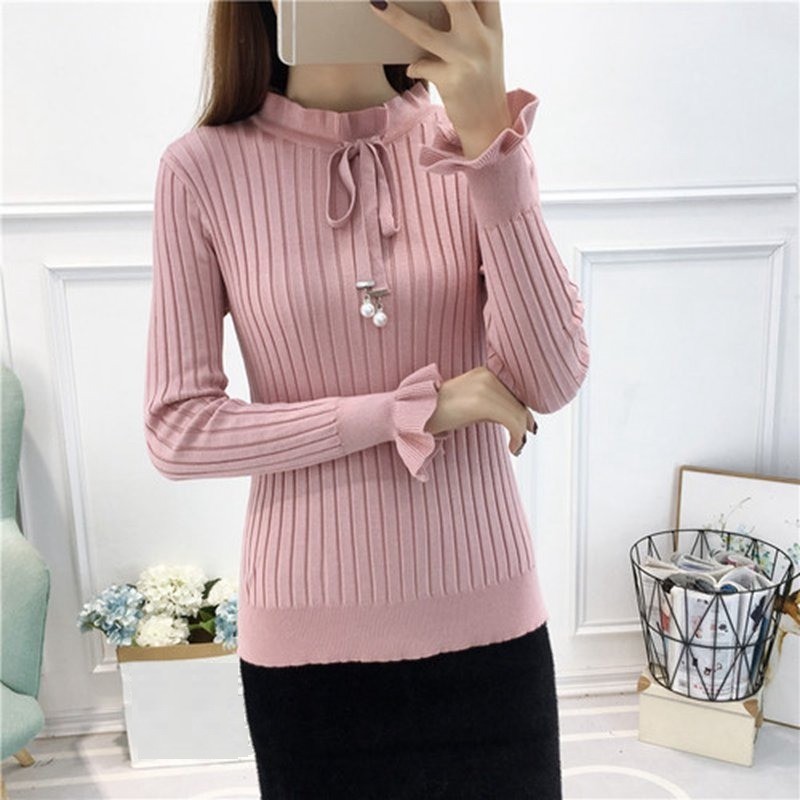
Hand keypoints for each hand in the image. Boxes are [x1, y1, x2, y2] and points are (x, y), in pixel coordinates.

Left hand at [369, 0, 511, 158]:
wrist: (489, 126)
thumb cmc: (482, 83)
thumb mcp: (486, 48)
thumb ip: (471, 21)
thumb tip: (439, 3)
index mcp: (493, 26)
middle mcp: (483, 40)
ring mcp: (467, 61)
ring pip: (425, 33)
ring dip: (397, 18)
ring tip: (377, 4)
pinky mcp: (452, 82)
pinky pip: (421, 66)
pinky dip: (414, 66)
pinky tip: (416, 69)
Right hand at [424, 366, 536, 455]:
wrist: (416, 413)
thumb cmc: (440, 413)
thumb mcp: (471, 405)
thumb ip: (493, 407)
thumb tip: (519, 420)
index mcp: (485, 373)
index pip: (516, 393)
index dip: (525, 414)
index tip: (527, 430)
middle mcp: (488, 376)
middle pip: (519, 403)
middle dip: (524, 425)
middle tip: (520, 443)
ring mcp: (485, 387)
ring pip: (518, 413)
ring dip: (521, 434)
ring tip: (516, 447)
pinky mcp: (481, 402)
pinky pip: (511, 421)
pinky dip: (517, 437)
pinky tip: (513, 448)